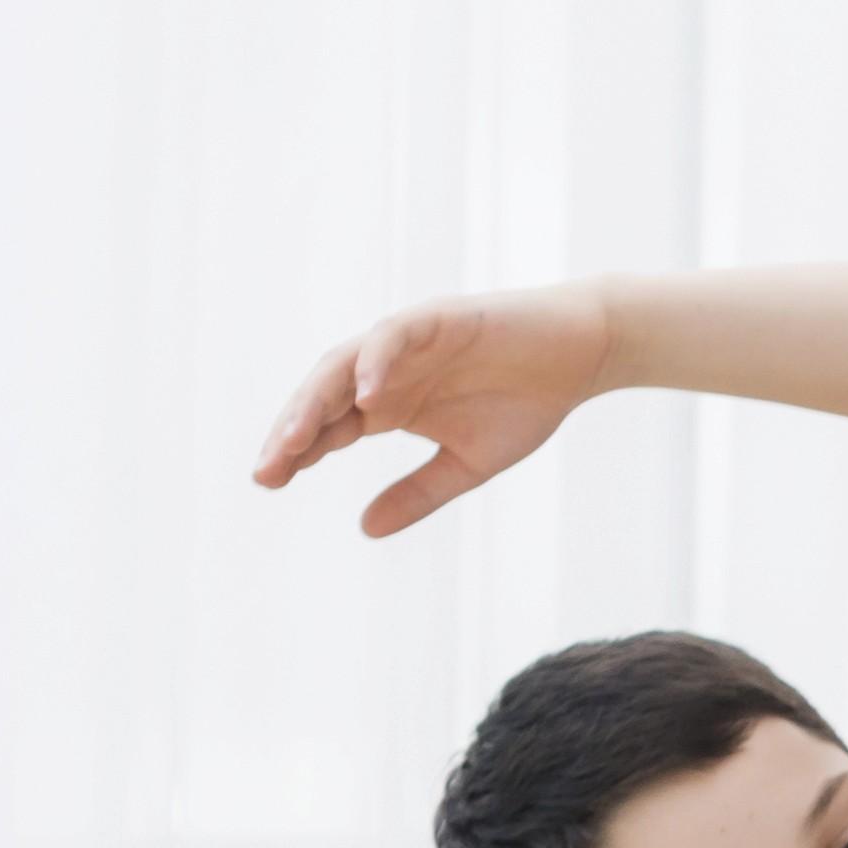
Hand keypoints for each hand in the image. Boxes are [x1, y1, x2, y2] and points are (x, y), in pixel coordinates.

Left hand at [247, 282, 621, 536]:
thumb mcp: (468, 465)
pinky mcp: (437, 318)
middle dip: (292, 432)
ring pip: (344, 365)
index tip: (267, 482)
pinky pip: (393, 336)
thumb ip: (417, 493)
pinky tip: (364, 397)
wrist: (579, 355)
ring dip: (317, 400)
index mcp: (387, 404)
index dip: (296, 451)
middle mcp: (386, 372)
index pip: (327, 427)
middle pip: (322, 399)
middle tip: (267, 470)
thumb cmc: (526, 402)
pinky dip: (376, 362)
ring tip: (296, 438)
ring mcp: (407, 342)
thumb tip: (364, 529)